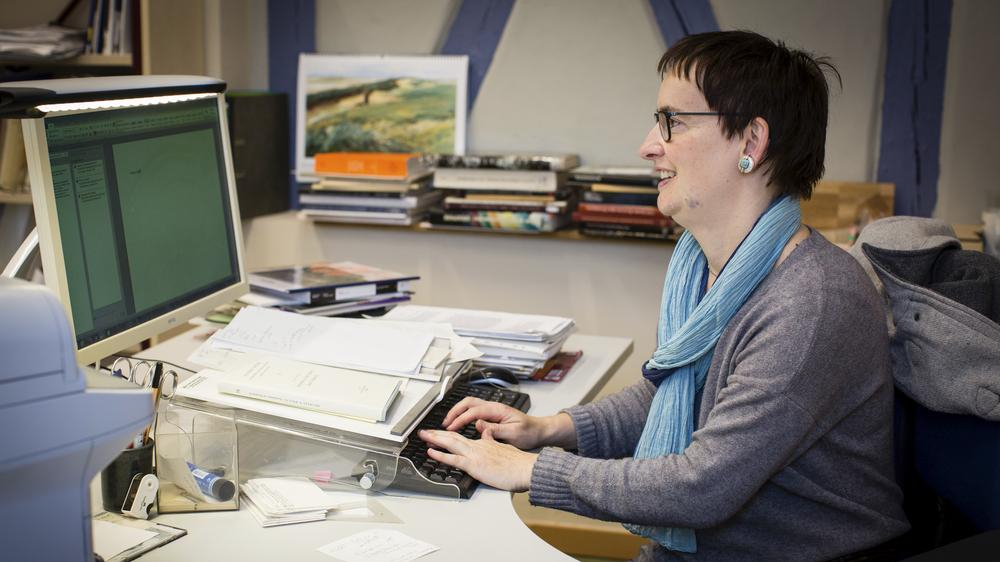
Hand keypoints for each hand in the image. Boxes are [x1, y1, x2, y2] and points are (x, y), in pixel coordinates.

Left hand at [418, 428, 536, 491]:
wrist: (525, 468)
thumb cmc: (518, 463)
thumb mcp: (504, 448)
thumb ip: (493, 441)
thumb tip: (486, 436)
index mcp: (484, 443)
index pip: (463, 436)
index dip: (449, 434)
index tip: (440, 433)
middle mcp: (477, 446)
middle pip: (453, 436)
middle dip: (437, 433)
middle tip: (424, 432)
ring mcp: (475, 454)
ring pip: (450, 443)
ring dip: (435, 438)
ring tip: (423, 436)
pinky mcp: (475, 465)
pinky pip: (454, 458)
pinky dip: (441, 454)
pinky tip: (431, 452)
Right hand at [442, 397, 543, 449]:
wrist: (539, 431)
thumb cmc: (529, 432)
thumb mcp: (513, 434)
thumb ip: (495, 429)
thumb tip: (478, 425)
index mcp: (498, 410)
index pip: (474, 412)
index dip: (460, 420)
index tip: (451, 428)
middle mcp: (494, 407)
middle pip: (468, 403)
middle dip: (454, 412)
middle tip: (445, 424)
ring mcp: (493, 410)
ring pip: (470, 405)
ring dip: (458, 412)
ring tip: (449, 424)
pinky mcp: (492, 415)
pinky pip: (474, 411)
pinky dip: (463, 415)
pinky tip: (460, 424)